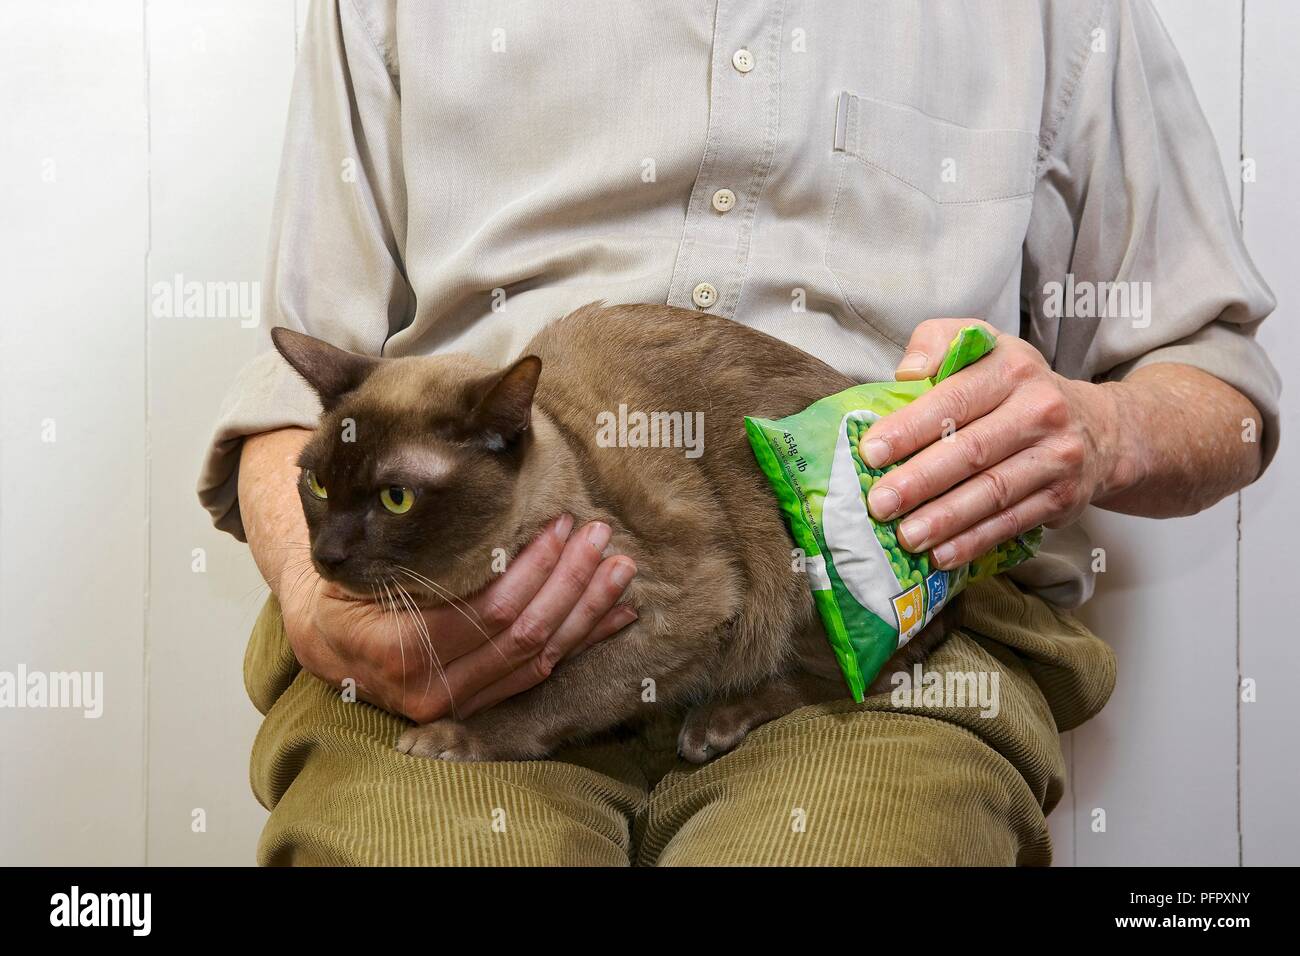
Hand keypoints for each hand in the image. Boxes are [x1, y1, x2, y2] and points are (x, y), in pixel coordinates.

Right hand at [276, 515, 637, 722]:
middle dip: (572, 582)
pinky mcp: (478, 707)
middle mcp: (433, 691)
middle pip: (524, 635)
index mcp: (401, 652)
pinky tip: (615, 617)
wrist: (324, 645)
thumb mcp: (364, 567)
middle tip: (600, 537)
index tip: (562, 526)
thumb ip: (418, 554)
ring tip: (619, 570)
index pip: (491, 609)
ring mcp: (458, 705)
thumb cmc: (346, 591)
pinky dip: (580, 642)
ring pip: (540, 659)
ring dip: (587, 612)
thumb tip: (477, 505)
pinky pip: (538, 675)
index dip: (535, 568)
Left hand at [859, 318, 1125, 569]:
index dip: (910, 428)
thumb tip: (907, 372)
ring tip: (906, 536)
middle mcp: (1040, 410)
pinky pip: (1011, 522)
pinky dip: (973, 541)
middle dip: (920, 480)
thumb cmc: (1017, 388)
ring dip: (945, 519)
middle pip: (972, 450)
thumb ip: (937, 343)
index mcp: (1011, 368)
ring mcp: (1055, 456)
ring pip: (993, 492)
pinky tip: (940, 554)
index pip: (953, 400)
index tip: (871, 453)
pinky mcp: (1062, 497)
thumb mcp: (983, 346)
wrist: (1100, 427)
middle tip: (879, 503)